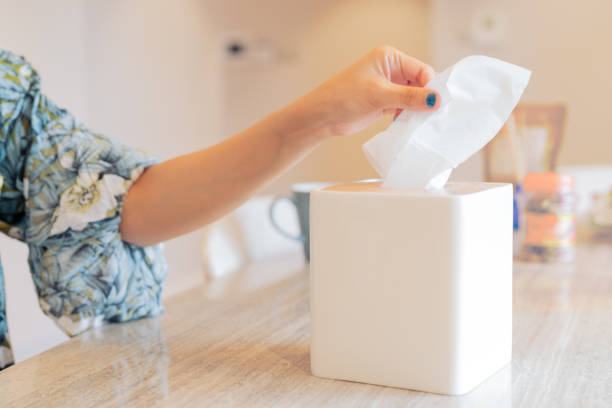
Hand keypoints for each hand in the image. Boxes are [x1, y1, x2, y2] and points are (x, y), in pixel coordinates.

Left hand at [295, 45, 438, 137]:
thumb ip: (408, 97)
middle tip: (431, 115)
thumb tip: (435, 99)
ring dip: (417, 109)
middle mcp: (390, 69)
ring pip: (413, 97)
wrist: (322, 117)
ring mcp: (388, 87)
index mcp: (389, 57)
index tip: (436, 104)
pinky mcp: (384, 103)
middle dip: (425, 98)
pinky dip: (409, 116)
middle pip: (420, 83)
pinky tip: (409, 124)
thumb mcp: (379, 95)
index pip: (421, 69)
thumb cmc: (342, 97)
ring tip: (420, 122)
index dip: (431, 86)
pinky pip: (405, 108)